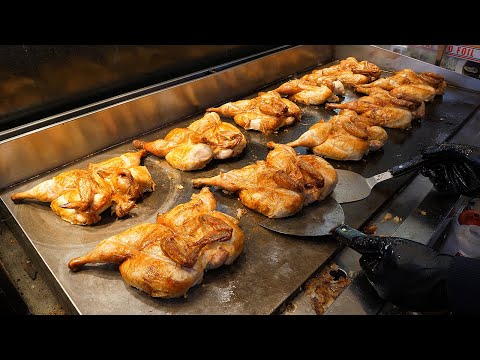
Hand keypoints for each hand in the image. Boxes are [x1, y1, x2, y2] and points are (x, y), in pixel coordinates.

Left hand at [333, 229, 453, 311]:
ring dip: (395, 272)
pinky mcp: (409, 303)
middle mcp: (383, 291)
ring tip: (411, 265)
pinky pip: (402, 289)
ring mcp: (396, 299)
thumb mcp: (393, 245)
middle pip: (376, 272)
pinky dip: (406, 282)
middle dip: (384, 263)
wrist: (447, 280)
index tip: (384, 249)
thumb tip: (358, 241)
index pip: (366, 261)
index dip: (374, 252)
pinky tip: (417, 275)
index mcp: (376, 278)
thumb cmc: (421, 263)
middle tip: (400, 255)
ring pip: (389, 281)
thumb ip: (372, 243)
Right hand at [421, 143, 479, 196]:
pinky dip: (438, 186)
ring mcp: (451, 176)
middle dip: (426, 169)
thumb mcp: (462, 151)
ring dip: (432, 177)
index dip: (425, 158)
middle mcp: (449, 165)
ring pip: (434, 177)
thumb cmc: (479, 160)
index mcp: (450, 155)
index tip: (417, 162)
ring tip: (435, 176)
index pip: (433, 156)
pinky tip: (440, 183)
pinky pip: (441, 187)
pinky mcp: (453, 186)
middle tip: (425, 170)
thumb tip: (425, 151)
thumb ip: (444, 149)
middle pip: (431, 167)